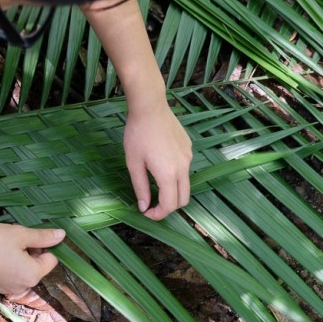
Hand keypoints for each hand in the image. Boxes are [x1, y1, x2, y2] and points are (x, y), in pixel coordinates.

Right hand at [0, 224, 65, 294]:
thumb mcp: (20, 234)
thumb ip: (43, 237)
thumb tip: (62, 235)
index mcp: (33, 275)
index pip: (52, 259)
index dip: (43, 245)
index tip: (28, 236)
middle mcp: (24, 287)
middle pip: (38, 266)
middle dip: (31, 251)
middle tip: (15, 239)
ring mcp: (9, 289)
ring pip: (24, 269)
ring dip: (20, 257)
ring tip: (4, 245)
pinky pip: (11, 274)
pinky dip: (8, 264)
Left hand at [124, 104, 192, 220]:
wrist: (150, 107)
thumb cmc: (137, 134)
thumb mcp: (134, 164)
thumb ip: (141, 188)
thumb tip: (144, 207)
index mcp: (168, 174)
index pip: (169, 206)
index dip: (158, 215)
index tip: (146, 213)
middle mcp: (183, 168)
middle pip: (183, 200)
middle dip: (168, 207)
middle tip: (152, 204)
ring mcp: (188, 157)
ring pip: (185, 185)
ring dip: (173, 192)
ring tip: (155, 185)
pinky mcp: (188, 149)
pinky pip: (185, 169)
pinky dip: (176, 176)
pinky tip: (160, 164)